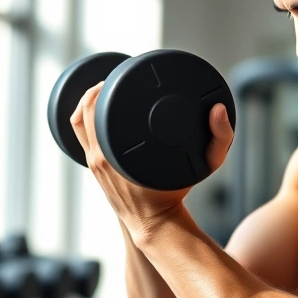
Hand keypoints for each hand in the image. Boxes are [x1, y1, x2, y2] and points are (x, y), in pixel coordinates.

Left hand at [70, 82, 234, 232]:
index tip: (115, 73)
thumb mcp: (204, 166)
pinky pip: (81, 138)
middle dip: (91, 90)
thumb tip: (219, 109)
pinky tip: (99, 113)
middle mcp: (97, 158)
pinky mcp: (95, 170)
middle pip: (80, 112)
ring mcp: (93, 165)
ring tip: (103, 90)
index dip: (101, 85)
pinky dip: (85, 122)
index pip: (93, 108)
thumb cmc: (174, 195)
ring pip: (77, 124)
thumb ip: (220, 139)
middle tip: (110, 78)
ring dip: (84, 104)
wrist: (156, 224)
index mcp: (111, 154)